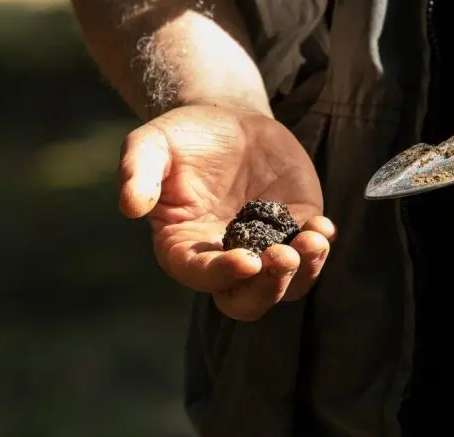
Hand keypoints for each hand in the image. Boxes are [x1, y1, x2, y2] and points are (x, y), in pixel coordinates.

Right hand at [117, 103, 335, 320]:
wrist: (224, 120)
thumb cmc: (182, 137)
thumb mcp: (150, 146)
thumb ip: (137, 173)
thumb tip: (130, 207)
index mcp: (184, 247)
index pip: (200, 275)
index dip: (222, 274)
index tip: (247, 259)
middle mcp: (223, 257)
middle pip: (246, 300)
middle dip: (268, 288)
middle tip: (282, 257)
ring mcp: (262, 246)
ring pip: (286, 284)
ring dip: (303, 271)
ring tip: (313, 239)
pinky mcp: (293, 227)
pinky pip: (309, 252)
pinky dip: (320, 246)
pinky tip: (322, 226)